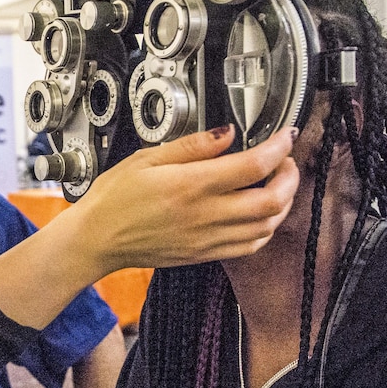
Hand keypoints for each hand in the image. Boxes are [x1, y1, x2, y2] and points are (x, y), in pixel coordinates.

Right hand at [70, 124, 298, 272]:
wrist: (97, 239)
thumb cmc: (114, 199)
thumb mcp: (146, 158)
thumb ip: (191, 146)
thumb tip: (226, 133)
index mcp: (190, 185)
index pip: (255, 165)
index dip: (279, 147)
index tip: (284, 136)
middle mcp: (204, 214)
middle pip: (272, 200)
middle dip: (290, 176)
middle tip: (285, 160)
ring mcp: (207, 238)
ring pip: (268, 225)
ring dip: (282, 203)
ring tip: (275, 184)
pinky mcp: (204, 254)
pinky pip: (250, 246)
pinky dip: (266, 229)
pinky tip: (259, 214)